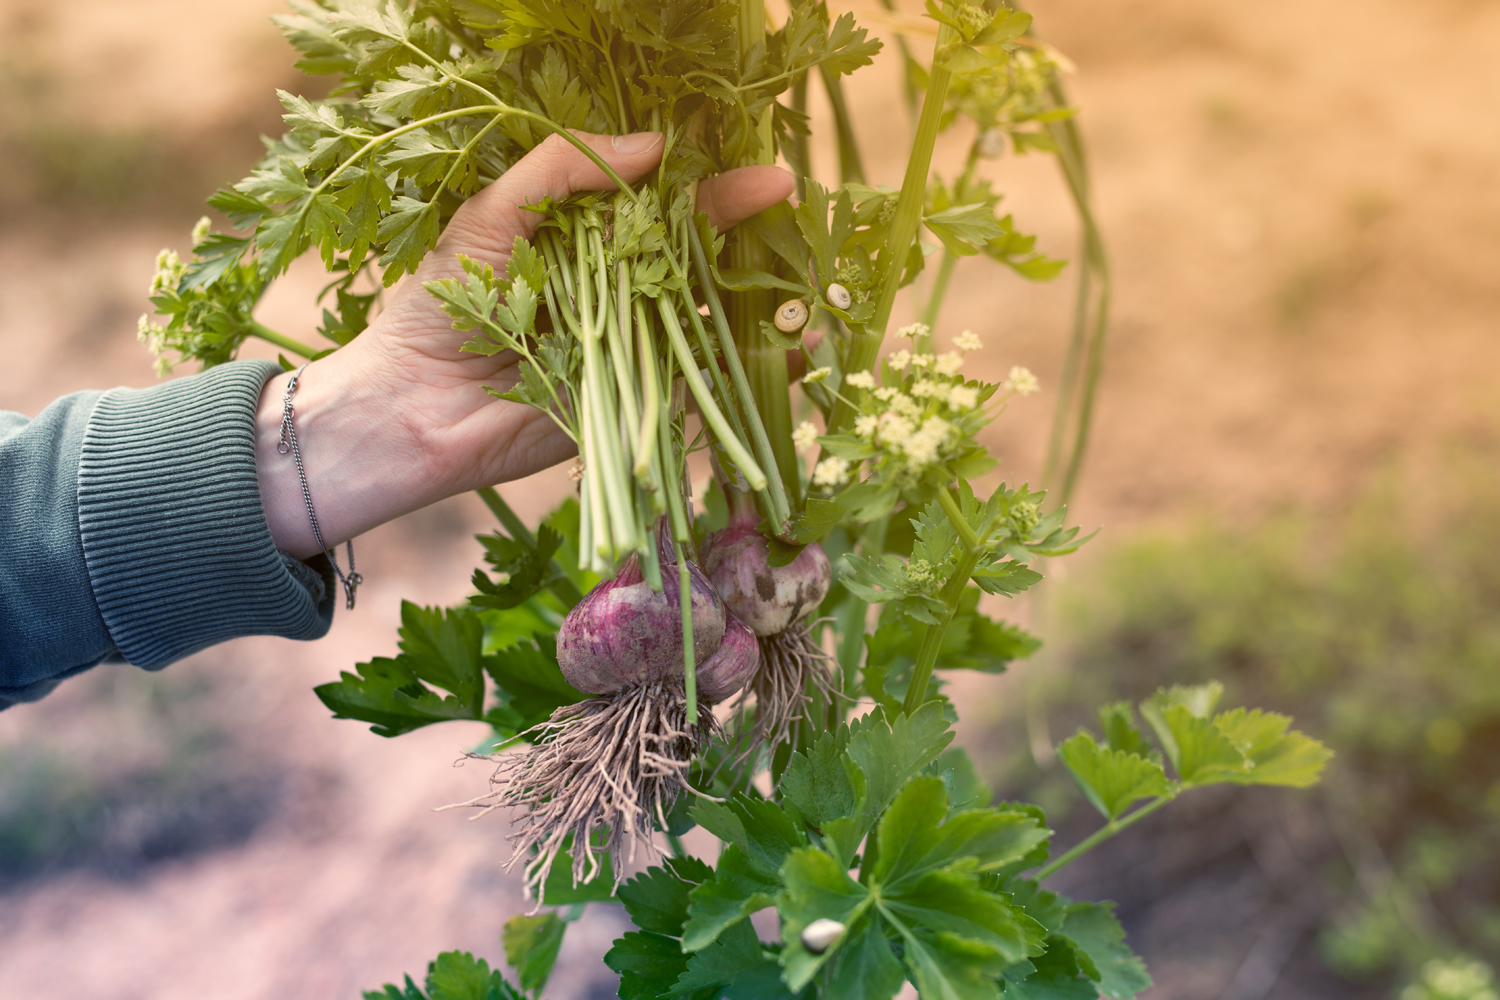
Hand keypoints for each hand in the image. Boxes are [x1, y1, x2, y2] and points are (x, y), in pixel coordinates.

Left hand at [255, 131, 794, 559]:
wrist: (413, 406)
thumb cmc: (441, 304)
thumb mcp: (493, 214)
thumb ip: (562, 169)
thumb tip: (653, 146)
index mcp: (587, 244)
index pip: (668, 209)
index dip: (718, 193)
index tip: (771, 180)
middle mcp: (618, 293)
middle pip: (701, 261)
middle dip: (754, 242)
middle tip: (799, 222)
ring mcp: (633, 351)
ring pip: (711, 321)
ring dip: (766, 306)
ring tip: (811, 288)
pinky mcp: (635, 406)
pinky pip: (699, 385)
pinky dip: (748, 374)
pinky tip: (793, 354)